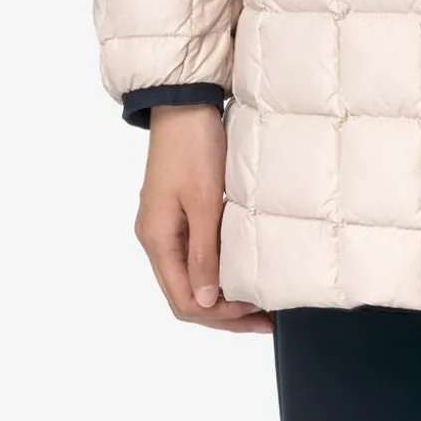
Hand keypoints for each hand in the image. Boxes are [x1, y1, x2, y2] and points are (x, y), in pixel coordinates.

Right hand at [135, 103, 272, 332]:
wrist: (184, 102)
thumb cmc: (193, 146)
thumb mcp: (204, 200)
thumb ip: (205, 252)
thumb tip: (206, 300)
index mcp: (158, 240)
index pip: (183, 300)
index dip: (219, 314)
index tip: (255, 313)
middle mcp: (157, 238)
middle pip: (186, 293)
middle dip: (224, 311)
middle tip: (263, 318)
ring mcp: (166, 225)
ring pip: (191, 275)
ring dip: (222, 291)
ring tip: (258, 300)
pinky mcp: (178, 211)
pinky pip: (195, 253)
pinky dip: (217, 267)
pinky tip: (241, 267)